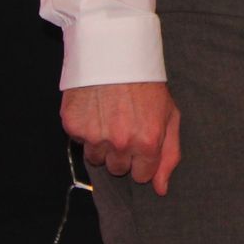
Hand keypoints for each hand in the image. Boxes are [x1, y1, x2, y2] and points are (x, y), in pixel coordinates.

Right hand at [61, 82, 182, 195]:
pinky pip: (79, 140)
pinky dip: (86, 129)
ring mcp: (94, 135)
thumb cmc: (148, 85)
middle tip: (126, 127)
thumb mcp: (170, 115)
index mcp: (147, 142)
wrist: (117, 54)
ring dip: (102, 144)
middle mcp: (120, 142)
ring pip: (96, 158)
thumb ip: (169, 155)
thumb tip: (161, 189)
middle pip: (117, 169)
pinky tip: (96, 110)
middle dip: (123, 153)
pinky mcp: (73, 126)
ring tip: (110, 117)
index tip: (142, 144)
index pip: (142, 176)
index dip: (143, 161)